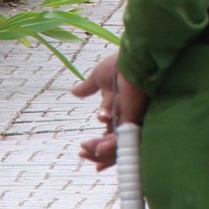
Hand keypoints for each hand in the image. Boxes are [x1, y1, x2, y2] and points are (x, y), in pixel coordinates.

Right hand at [72, 53, 147, 170]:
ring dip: (99, 149)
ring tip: (85, 148)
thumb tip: (73, 92)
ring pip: (116, 145)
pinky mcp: (135, 120)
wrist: (131, 57)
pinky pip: (123, 140)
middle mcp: (126, 117)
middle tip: (82, 150)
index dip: (98, 146)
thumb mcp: (99, 77)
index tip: (82, 151)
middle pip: (113, 143)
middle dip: (96, 150)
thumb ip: (88, 88)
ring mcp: (131, 120)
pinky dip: (110, 146)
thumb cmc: (120, 64)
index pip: (110, 135)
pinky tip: (98, 147)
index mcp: (118, 110)